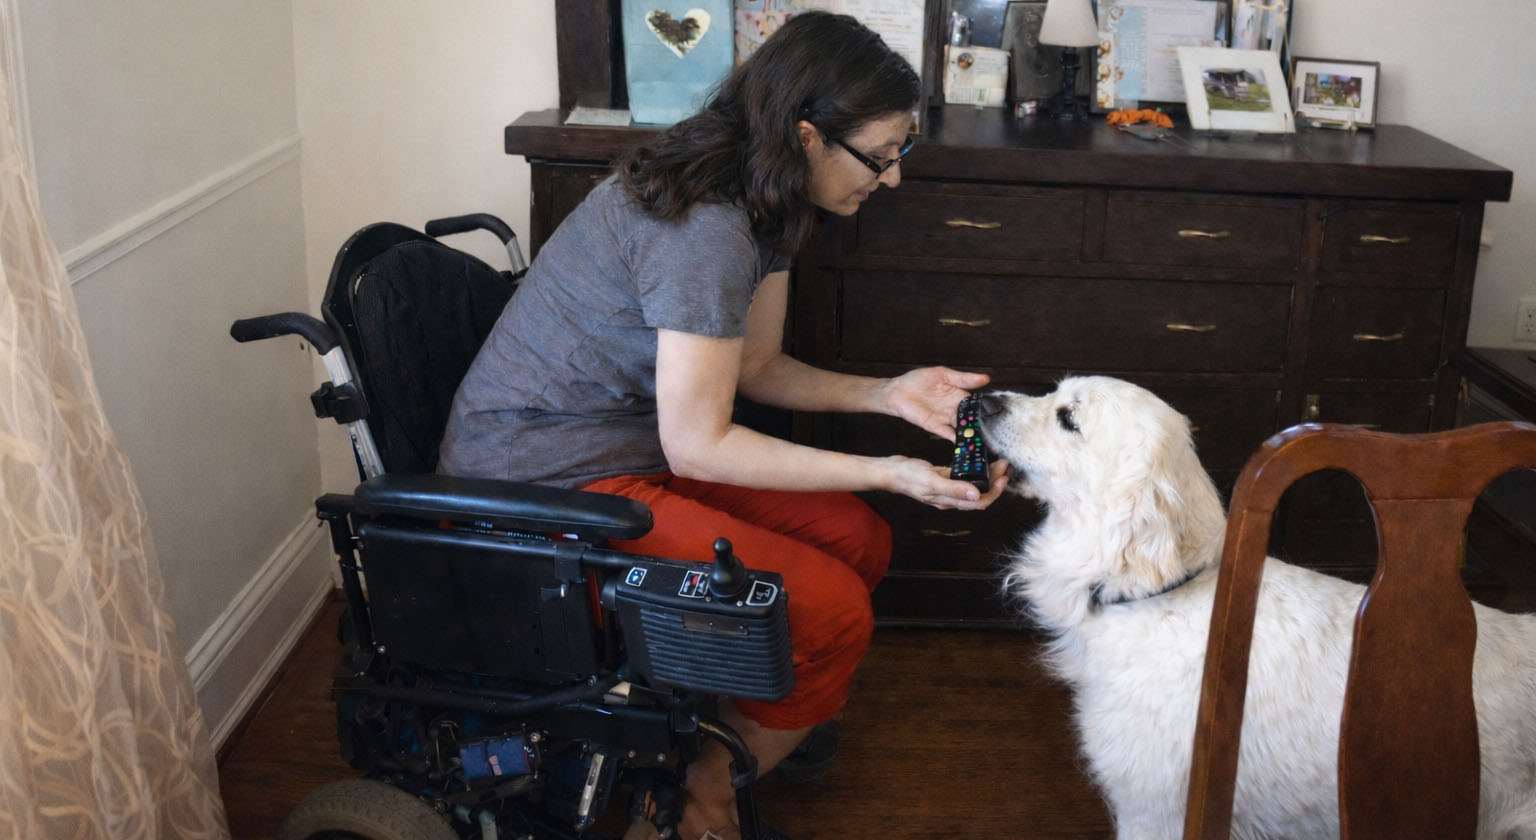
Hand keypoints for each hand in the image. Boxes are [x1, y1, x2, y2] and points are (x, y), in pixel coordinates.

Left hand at [882, 366, 989, 439]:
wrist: (897, 390)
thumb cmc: (918, 380)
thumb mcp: (943, 374)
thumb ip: (963, 378)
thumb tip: (986, 378)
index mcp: (958, 395)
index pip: (976, 404)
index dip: (986, 409)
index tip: (1000, 414)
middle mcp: (954, 409)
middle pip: (971, 419)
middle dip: (982, 425)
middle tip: (997, 432)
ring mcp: (944, 418)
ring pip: (962, 428)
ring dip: (971, 434)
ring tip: (984, 441)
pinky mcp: (934, 426)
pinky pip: (947, 433)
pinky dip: (955, 438)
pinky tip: (964, 442)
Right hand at [882, 457, 1009, 510]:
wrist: (890, 471)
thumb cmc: (908, 477)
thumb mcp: (931, 481)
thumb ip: (954, 488)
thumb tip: (976, 495)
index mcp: (949, 501)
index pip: (979, 503)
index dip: (994, 493)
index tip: (1004, 478)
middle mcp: (951, 498)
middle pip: (980, 494)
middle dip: (996, 482)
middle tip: (1005, 465)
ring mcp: (948, 488)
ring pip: (974, 485)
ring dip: (988, 475)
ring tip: (998, 462)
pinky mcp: (944, 478)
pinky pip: (964, 476)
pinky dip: (975, 470)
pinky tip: (979, 460)